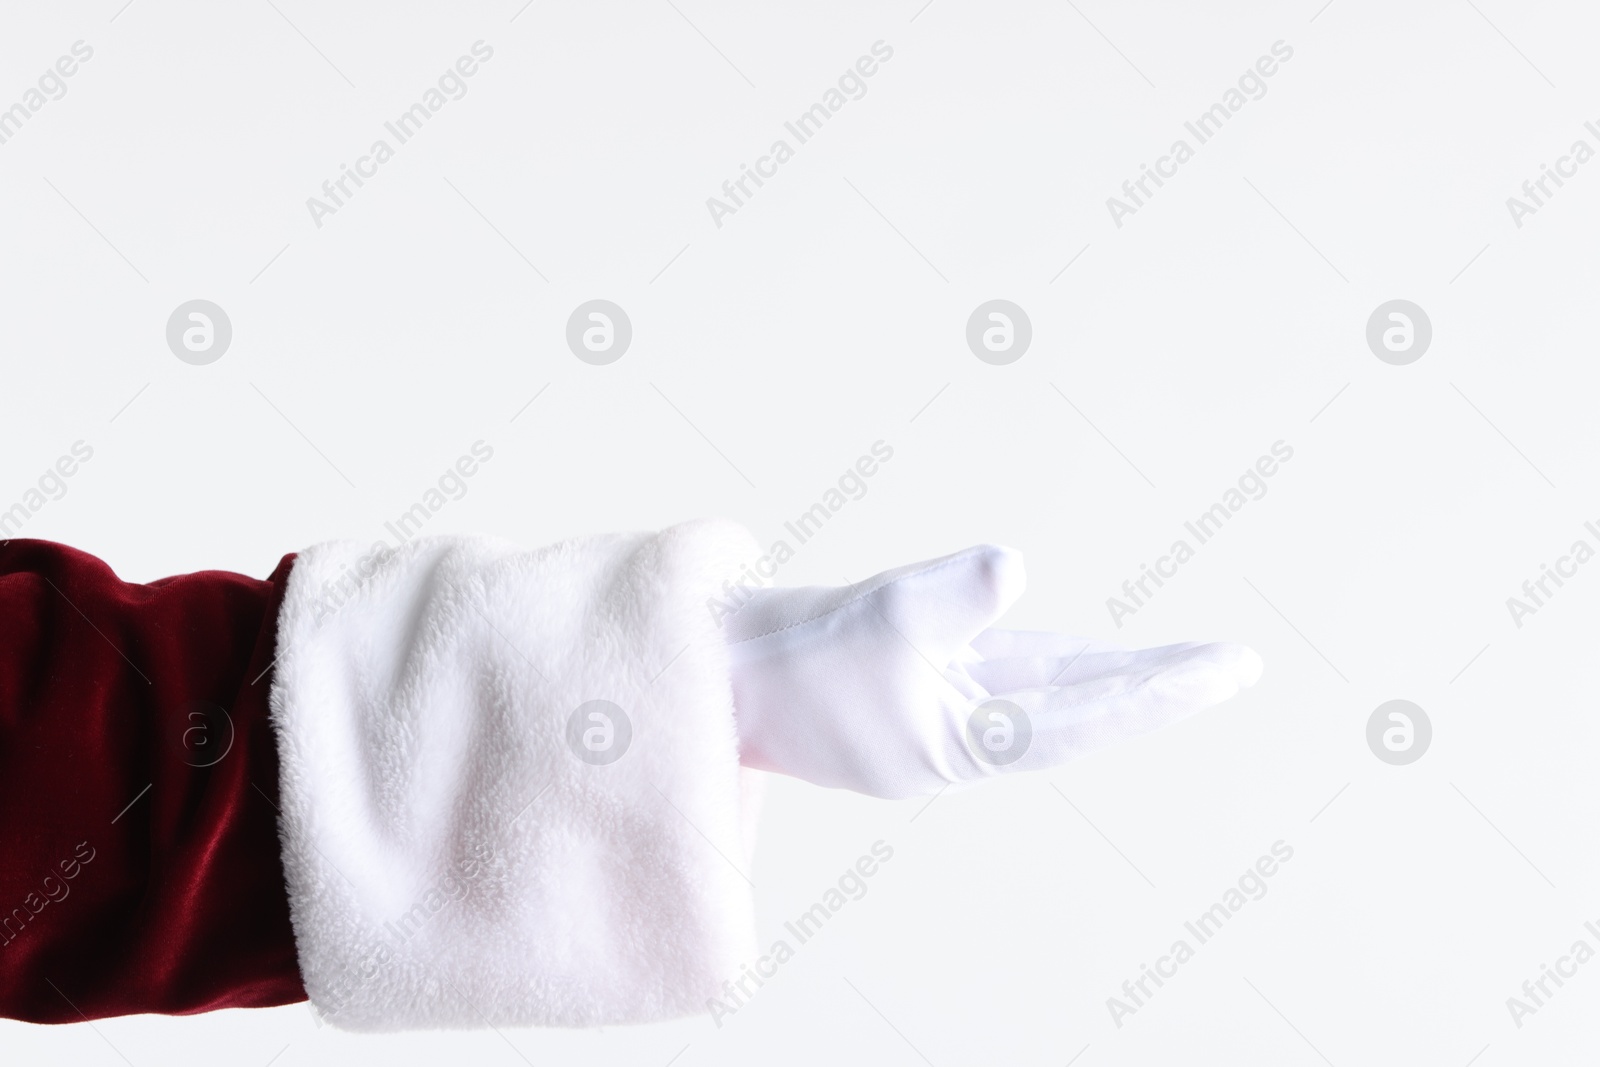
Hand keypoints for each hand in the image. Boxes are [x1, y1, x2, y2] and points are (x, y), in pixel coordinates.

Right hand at [723, 545, 1261, 798]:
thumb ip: (948, 596)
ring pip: (1052, 688)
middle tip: (1240, 665)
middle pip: (1082, 707)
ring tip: (1186, 662)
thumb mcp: (871, 620)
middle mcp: (967, 733)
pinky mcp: (925, 681)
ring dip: (1117, 674)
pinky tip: (1091, 651)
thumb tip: (1016, 563)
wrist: (721, 674)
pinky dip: (1059, 660)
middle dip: (1158, 685)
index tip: (1223, 673)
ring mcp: (948, 708)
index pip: (1080, 719)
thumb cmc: (791, 659)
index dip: (1154, 694)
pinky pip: (1010, 671)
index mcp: (961, 744)